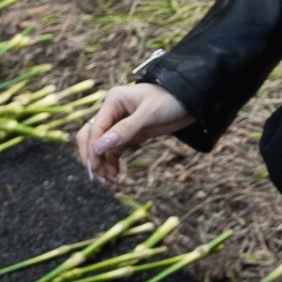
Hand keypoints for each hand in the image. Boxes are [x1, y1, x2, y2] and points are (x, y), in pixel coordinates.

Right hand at [75, 82, 193, 181]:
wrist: (191, 103)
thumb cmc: (170, 101)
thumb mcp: (149, 114)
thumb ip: (125, 130)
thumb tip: (99, 147)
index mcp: (113, 101)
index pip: (95, 128)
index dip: (92, 149)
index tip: (95, 169)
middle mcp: (112, 112)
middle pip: (90, 137)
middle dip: (92, 157)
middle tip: (98, 179)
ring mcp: (119, 124)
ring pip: (100, 147)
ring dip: (102, 163)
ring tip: (110, 180)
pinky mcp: (128, 135)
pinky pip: (112, 151)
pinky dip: (111, 163)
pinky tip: (115, 175)